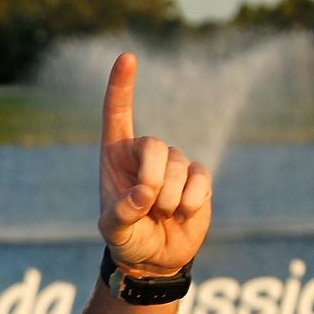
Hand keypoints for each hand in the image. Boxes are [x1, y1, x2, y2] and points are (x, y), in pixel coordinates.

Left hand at [98, 52, 212, 274]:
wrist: (154, 257)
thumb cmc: (126, 238)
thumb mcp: (112, 231)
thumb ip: (121, 213)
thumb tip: (144, 193)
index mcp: (115, 156)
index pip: (117, 114)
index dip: (121, 86)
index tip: (127, 56)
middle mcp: (145, 155)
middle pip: (154, 145)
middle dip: (152, 177)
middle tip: (148, 204)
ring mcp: (174, 165)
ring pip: (179, 166)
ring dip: (169, 198)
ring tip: (161, 215)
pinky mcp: (199, 178)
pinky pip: (200, 179)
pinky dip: (191, 200)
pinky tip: (182, 214)